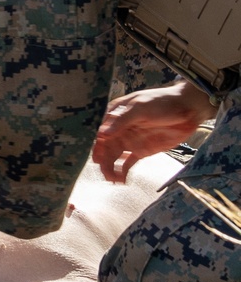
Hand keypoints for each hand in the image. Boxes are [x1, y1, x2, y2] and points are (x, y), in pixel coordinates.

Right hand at [92, 80, 213, 182]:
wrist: (187, 108)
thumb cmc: (162, 101)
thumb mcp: (140, 107)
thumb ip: (122, 120)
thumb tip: (103, 133)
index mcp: (115, 115)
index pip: (100, 132)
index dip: (96, 145)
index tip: (96, 158)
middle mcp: (120, 129)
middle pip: (105, 147)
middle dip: (103, 161)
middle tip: (107, 174)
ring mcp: (130, 140)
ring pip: (114, 157)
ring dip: (111, 168)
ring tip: (114, 179)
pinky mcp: (141, 150)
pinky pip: (128, 162)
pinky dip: (123, 171)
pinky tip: (122, 179)